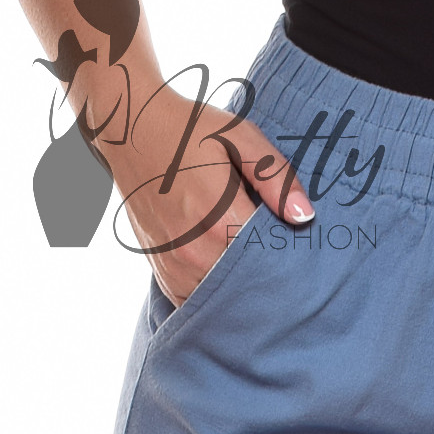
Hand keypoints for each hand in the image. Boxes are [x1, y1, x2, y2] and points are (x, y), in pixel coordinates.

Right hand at [106, 86, 315, 308]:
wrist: (127, 130)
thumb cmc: (189, 131)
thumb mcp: (240, 137)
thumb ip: (276, 178)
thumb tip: (305, 218)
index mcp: (221, 221)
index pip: (272, 261)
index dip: (292, 261)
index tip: (301, 253)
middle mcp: (196, 252)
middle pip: (251, 285)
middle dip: (272, 279)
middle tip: (287, 268)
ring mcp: (177, 268)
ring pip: (226, 299)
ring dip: (244, 291)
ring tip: (257, 271)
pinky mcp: (164, 275)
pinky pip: (200, 303)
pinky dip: (218, 297)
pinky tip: (230, 279)